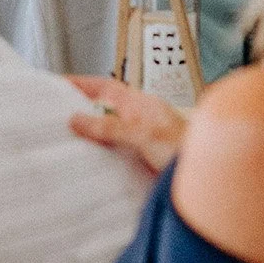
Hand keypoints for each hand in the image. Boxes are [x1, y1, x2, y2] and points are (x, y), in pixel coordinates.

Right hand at [66, 75, 186, 173]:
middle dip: (82, 110)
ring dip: (92, 137)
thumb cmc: (185, 150)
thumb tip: (77, 120)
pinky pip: (116, 153)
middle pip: (105, 108)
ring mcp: (142, 139)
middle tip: (56, 116)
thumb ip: (110, 127)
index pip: (106, 87)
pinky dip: (103, 157)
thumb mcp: (142, 134)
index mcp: (140, 104)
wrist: (207, 179)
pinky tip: (93, 166)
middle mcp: (141, 119)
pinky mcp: (144, 159)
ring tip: (68, 143)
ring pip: (109, 132)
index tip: (61, 83)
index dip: (83, 83)